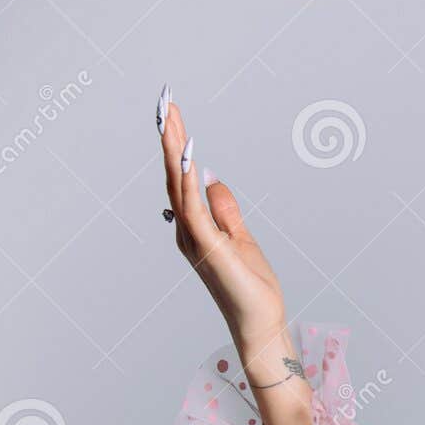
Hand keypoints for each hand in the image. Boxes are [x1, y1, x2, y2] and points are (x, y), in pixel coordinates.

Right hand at [158, 88, 285, 344]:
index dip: (178, 145)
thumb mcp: (241, 237)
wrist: (259, 321)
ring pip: (179, 186)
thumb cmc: (250, 285)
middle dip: (170, 138)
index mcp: (195, 226)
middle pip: (175, 176)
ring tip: (170, 119)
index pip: (183, 178)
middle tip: (165, 103)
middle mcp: (187, 230)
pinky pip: (195, 210)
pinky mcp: (209, 249)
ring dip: (175, 152)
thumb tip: (211, 177)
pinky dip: (189, 183)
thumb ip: (225, 209)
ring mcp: (195, 240)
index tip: (173, 114)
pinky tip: (189, 158)